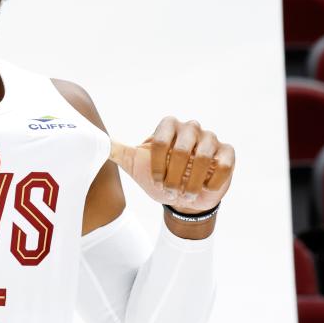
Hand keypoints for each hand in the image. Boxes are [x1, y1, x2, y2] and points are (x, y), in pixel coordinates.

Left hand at [108, 116, 233, 213]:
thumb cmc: (158, 176)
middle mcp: (191, 128)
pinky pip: (223, 165)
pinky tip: (203, 190)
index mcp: (168, 126)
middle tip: (169, 190)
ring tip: (185, 195)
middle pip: (181, 149)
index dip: (156, 165)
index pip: (160, 139)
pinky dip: (211, 182)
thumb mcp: (135, 164)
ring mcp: (211, 139)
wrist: (182, 196)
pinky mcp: (228, 153)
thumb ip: (118, 150)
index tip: (155, 181)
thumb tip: (96, 140)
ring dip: (191, 182)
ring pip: (203, 157)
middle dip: (173, 176)